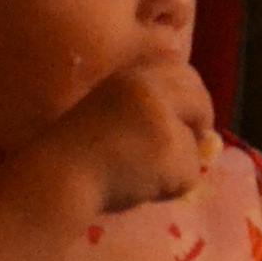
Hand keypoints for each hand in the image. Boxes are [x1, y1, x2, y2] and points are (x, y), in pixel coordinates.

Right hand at [39, 57, 215, 218]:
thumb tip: (193, 127)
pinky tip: (144, 188)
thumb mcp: (109, 108)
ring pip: (196, 142)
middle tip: (194, 144)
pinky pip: (190, 174)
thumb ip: (145, 106)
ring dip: (181, 161)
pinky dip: (173, 187)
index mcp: (133, 76)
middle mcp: (152, 91)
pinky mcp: (171, 152)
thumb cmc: (75, 150)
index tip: (189, 114)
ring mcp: (163, 120)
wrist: (59, 176)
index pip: (183, 72)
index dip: (192, 94)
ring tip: (146, 174)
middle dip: (202, 120)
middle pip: (200, 99)